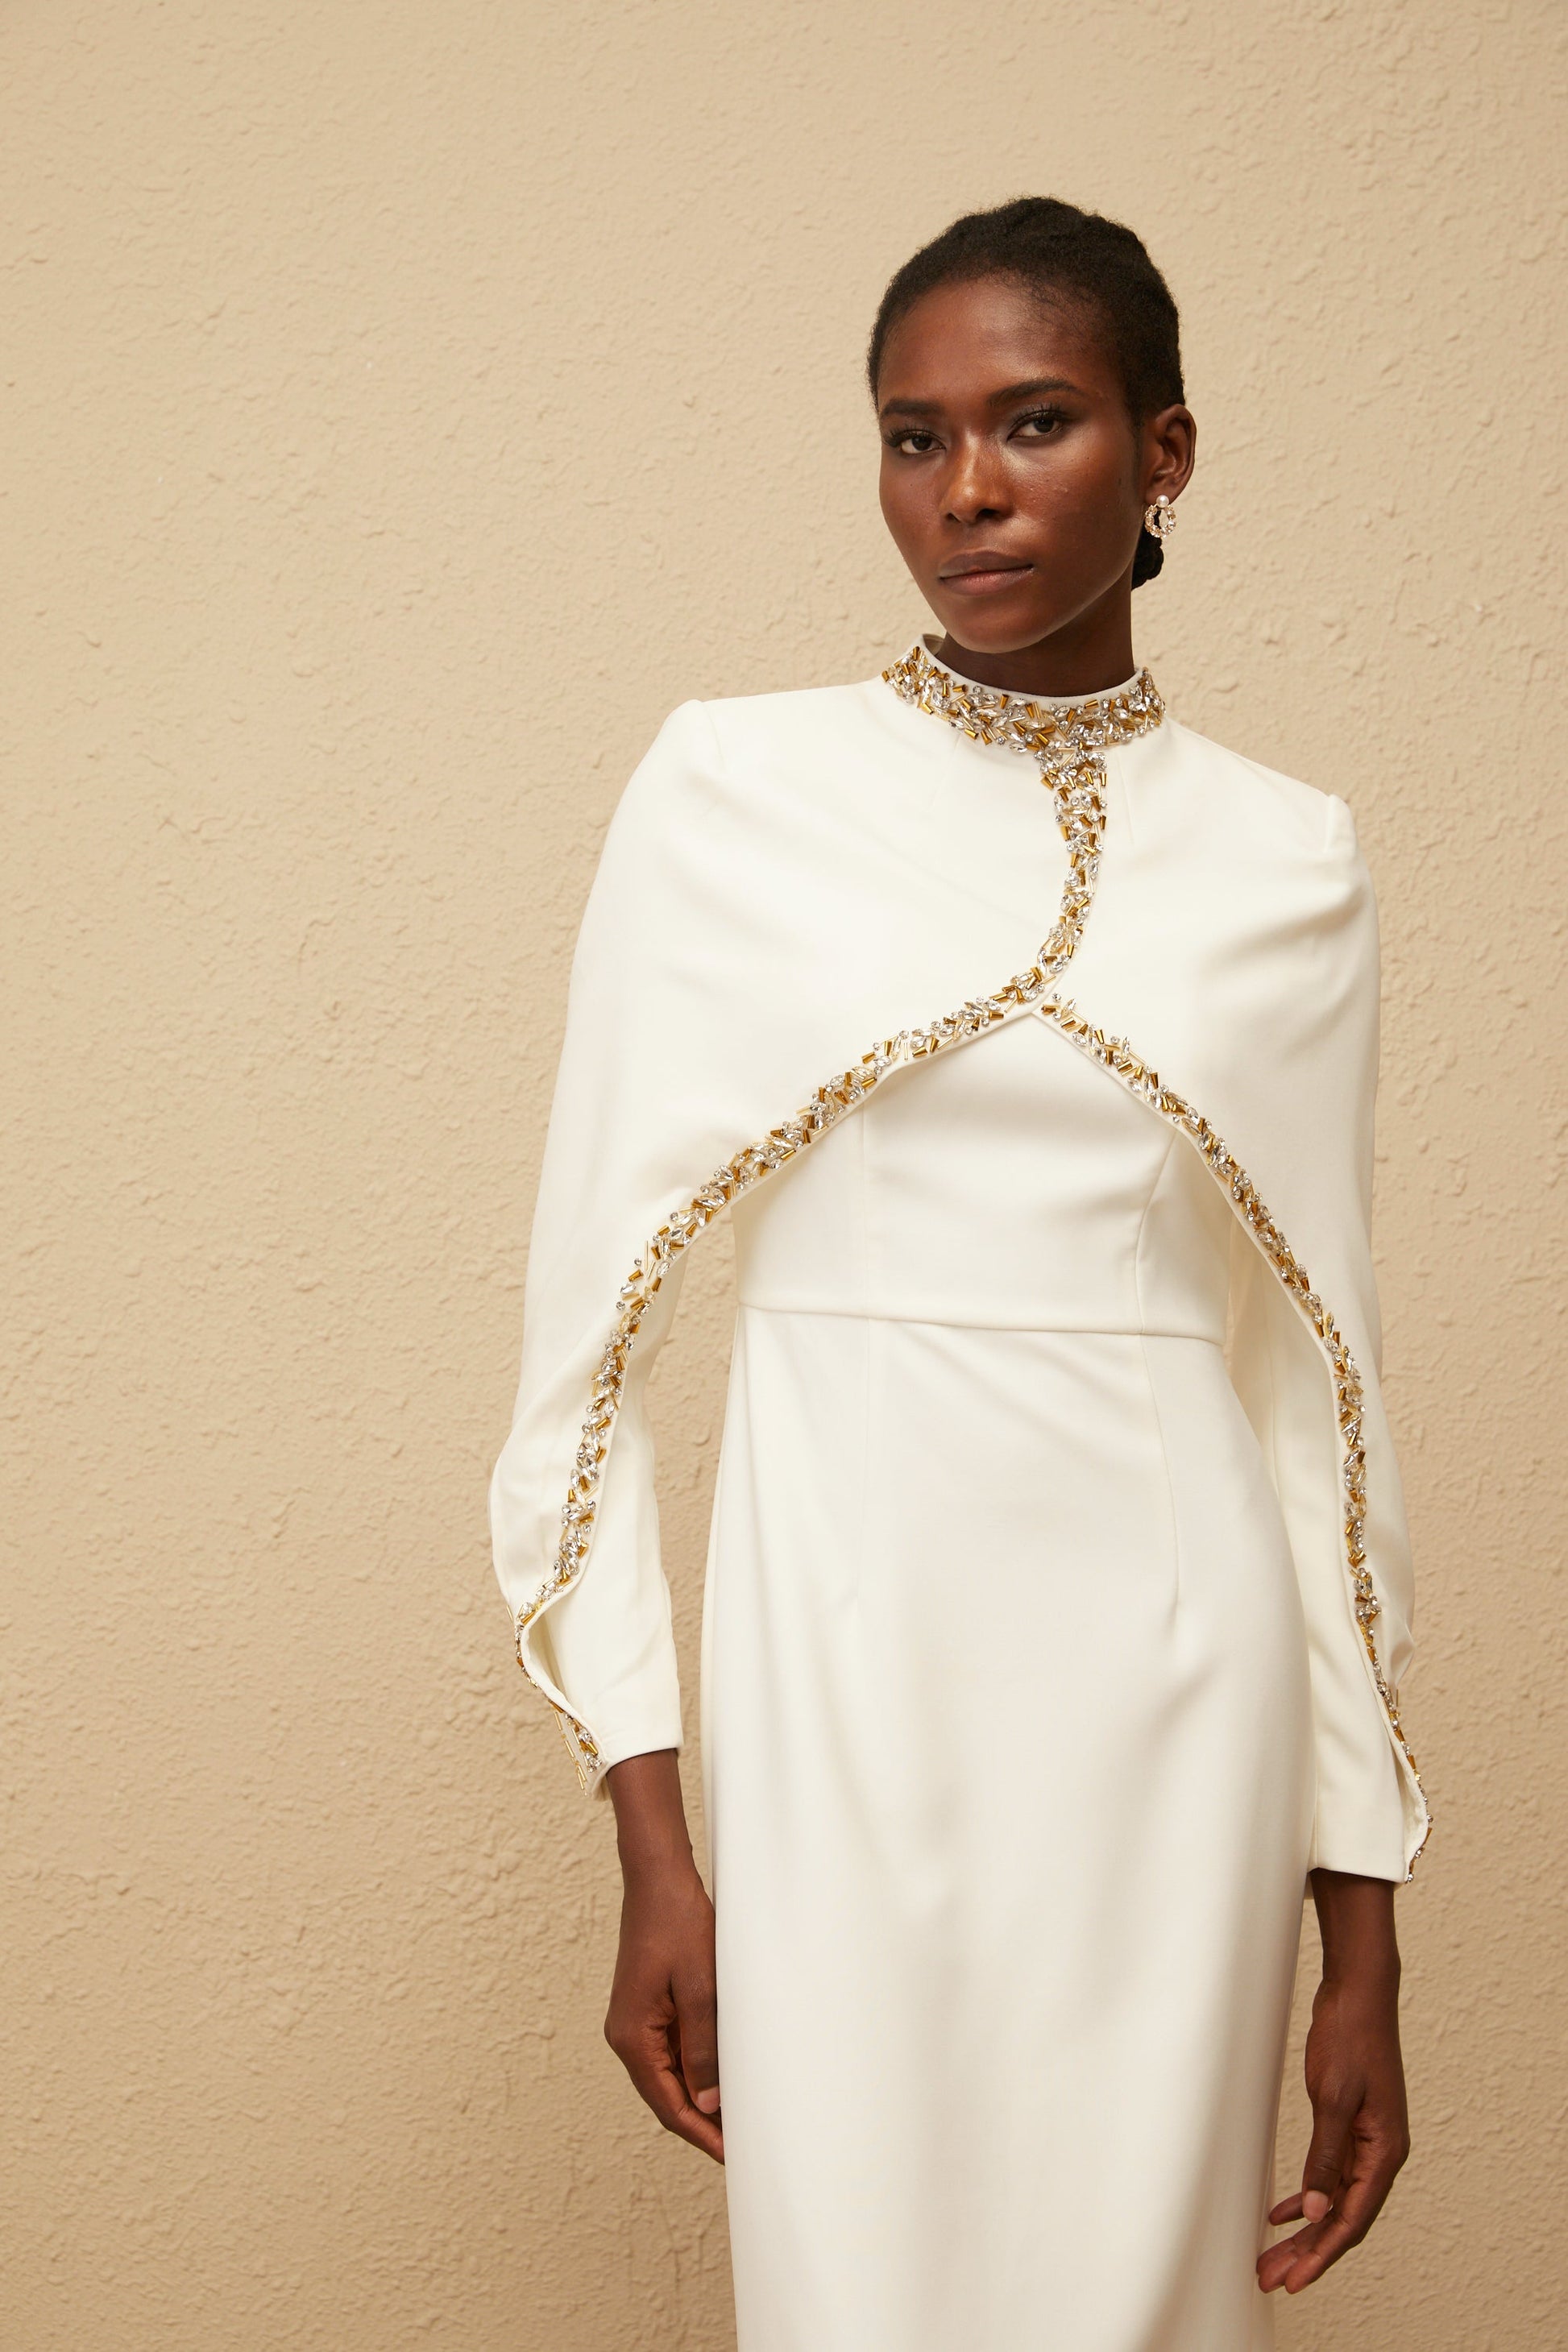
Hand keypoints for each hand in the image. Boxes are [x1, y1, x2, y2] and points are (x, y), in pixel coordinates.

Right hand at [603, 1750, 722, 2162]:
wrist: (659, 1878)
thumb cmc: (678, 1924)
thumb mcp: (700, 1987)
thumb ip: (702, 2047)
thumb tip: (707, 2105)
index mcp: (632, 2037)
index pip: (669, 2105)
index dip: (702, 2135)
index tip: (734, 2158)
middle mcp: (627, 2036)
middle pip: (667, 2096)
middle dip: (704, 2124)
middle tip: (745, 2146)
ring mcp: (636, 2023)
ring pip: (671, 2075)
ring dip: (702, 2097)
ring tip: (741, 2117)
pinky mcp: (649, 2008)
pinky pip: (674, 2051)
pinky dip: (698, 2068)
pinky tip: (725, 2075)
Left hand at [1257, 1868, 1408, 2295]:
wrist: (1359, 1992)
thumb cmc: (1350, 2036)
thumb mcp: (1333, 2096)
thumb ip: (1325, 2155)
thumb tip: (1316, 2210)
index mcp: (1383, 2152)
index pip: (1351, 2219)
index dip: (1322, 2254)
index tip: (1293, 2281)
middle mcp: (1380, 2153)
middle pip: (1341, 2217)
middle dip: (1307, 2252)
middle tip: (1270, 2277)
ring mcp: (1367, 2140)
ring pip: (1334, 2200)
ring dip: (1304, 2230)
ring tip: (1272, 2256)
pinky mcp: (1351, 2126)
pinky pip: (1330, 2176)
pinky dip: (1307, 2196)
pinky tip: (1284, 2211)